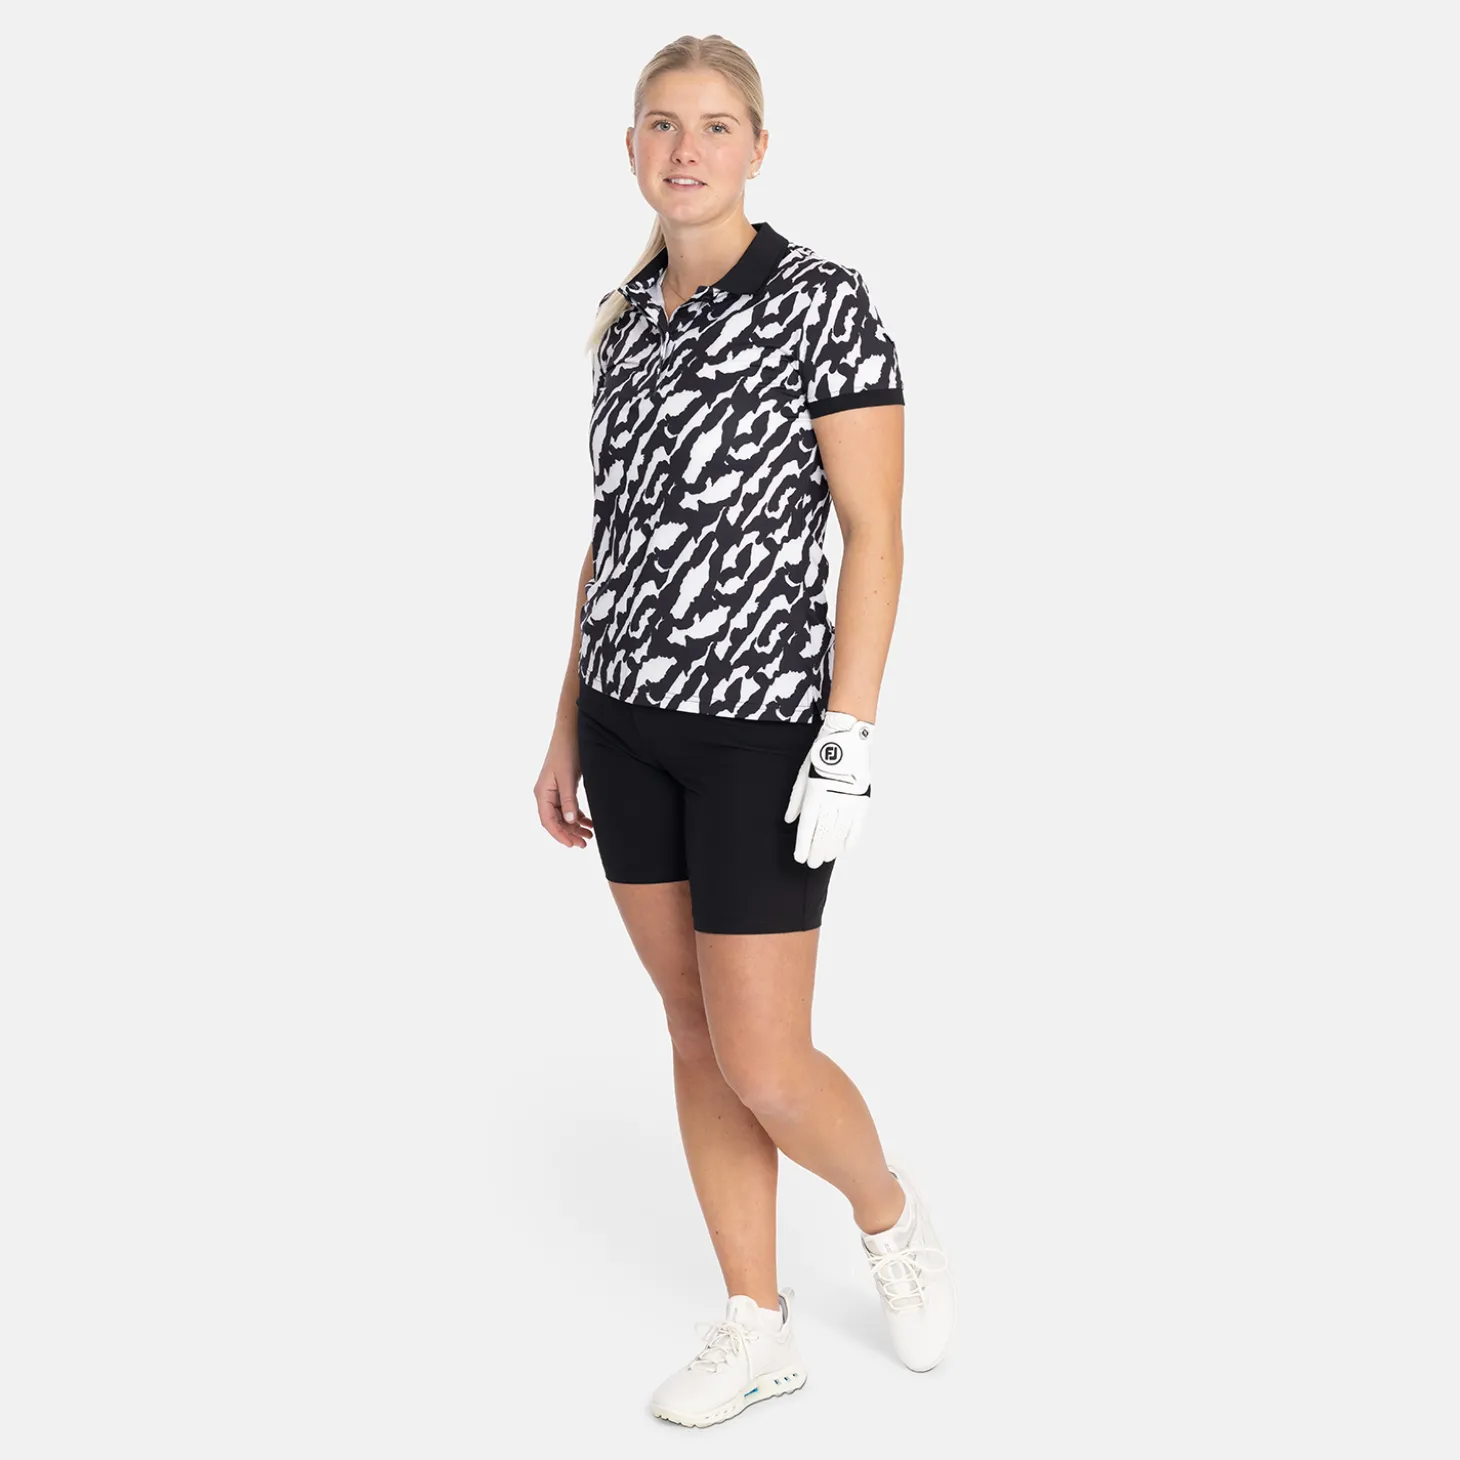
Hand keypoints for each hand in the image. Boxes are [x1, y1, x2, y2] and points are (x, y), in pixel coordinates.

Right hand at [534, 731, 594, 848]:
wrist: (570, 732)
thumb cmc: (566, 752)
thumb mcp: (568, 777)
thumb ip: (569, 800)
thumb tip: (571, 821)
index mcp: (542, 793)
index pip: (548, 821)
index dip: (559, 835)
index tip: (572, 845)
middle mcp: (545, 794)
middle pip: (556, 821)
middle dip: (569, 833)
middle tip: (584, 843)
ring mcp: (554, 791)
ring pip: (563, 816)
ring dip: (575, 826)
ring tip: (589, 836)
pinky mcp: (563, 787)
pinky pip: (568, 807)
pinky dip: (578, 816)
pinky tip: (588, 822)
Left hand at [783, 709, 873, 866]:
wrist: (848, 739)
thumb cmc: (821, 755)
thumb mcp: (802, 774)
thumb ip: (796, 800)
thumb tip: (789, 820)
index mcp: (815, 793)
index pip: (808, 826)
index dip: (803, 845)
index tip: (800, 858)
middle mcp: (832, 799)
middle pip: (823, 833)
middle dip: (816, 850)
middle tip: (812, 864)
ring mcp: (849, 801)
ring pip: (839, 832)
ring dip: (832, 848)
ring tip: (826, 858)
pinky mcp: (863, 800)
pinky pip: (857, 826)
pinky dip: (850, 839)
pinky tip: (844, 848)